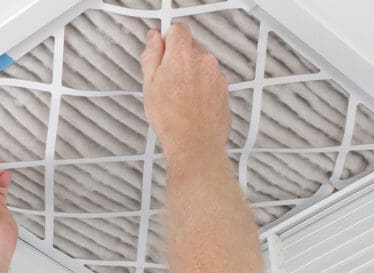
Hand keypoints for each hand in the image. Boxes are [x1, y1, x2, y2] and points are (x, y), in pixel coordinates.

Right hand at [141, 23, 230, 159]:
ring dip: (189, 73)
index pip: (177, 29)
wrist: (194, 143)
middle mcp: (203, 59)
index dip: (167, 39)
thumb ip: (151, 55)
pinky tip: (190, 102)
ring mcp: (216, 74)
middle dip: (177, 58)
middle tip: (165, 80)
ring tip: (178, 96)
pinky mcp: (224, 87)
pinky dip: (200, 86)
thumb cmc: (171, 118)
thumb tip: (153, 39)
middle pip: (189, 46)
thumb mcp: (149, 84)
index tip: (160, 50)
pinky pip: (209, 78)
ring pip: (200, 63)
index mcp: (182, 55)